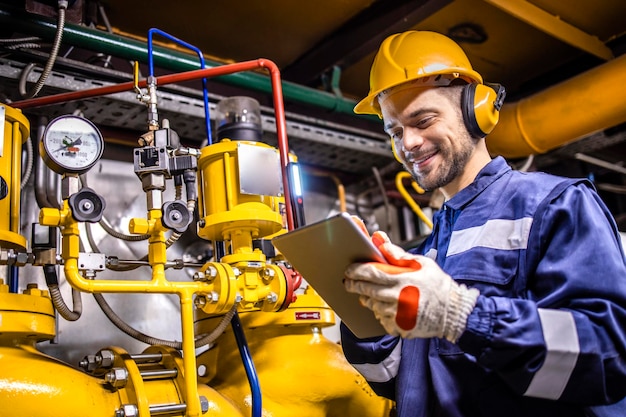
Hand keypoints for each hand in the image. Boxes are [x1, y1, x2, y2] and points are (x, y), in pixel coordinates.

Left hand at [344, 238, 478, 341]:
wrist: (454, 312)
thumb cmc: (438, 285)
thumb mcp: (421, 263)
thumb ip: (399, 255)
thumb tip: (381, 243)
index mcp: (402, 279)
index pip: (371, 273)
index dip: (356, 271)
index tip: (349, 269)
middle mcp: (397, 297)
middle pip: (367, 290)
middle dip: (354, 285)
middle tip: (348, 282)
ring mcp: (398, 314)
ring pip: (372, 306)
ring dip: (367, 299)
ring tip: (367, 294)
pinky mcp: (400, 327)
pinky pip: (382, 320)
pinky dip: (380, 313)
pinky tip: (385, 307)